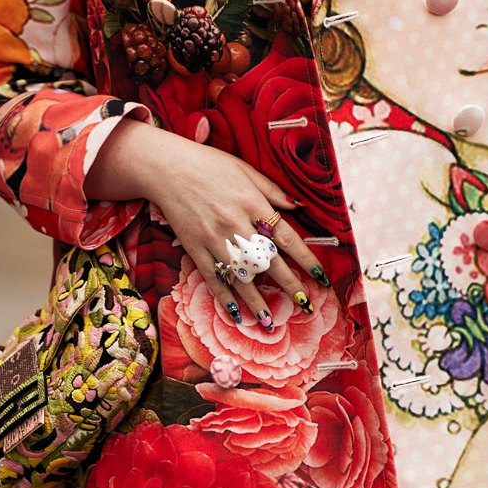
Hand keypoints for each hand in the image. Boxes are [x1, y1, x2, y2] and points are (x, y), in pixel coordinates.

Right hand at [85, 117, 326, 327]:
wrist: (167, 168)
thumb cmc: (209, 165)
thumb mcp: (246, 169)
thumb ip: (272, 190)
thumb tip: (298, 206)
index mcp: (252, 203)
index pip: (286, 236)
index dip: (305, 258)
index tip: (320, 276)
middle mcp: (236, 224)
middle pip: (269, 261)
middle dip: (289, 285)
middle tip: (305, 304)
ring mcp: (214, 239)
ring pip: (241, 276)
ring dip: (257, 301)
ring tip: (270, 322)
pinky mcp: (195, 248)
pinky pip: (212, 277)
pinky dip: (223, 297)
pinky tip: (234, 314)